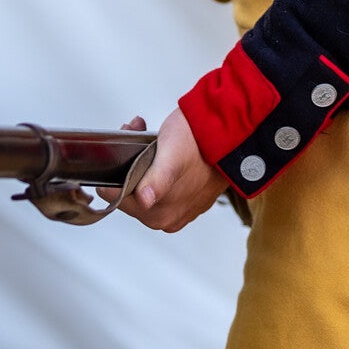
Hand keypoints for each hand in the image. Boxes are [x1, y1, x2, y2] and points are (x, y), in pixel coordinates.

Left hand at [118, 106, 226, 233]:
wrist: (233, 131)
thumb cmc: (202, 140)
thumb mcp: (172, 155)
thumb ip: (156, 180)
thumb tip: (144, 199)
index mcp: (159, 214)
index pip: (118, 199)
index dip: (116, 171)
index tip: (122, 149)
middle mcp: (168, 217)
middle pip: (132, 192)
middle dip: (130, 163)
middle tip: (136, 133)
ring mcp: (180, 208)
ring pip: (147, 185)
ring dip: (143, 161)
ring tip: (149, 136)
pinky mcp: (189, 196)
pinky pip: (164, 184)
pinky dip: (159, 166)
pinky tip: (164, 147)